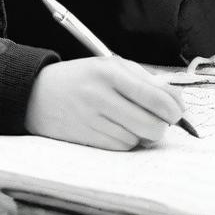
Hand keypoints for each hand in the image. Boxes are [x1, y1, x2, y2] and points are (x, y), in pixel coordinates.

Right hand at [24, 57, 185, 149]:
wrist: (37, 93)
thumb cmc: (83, 78)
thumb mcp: (111, 66)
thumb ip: (145, 80)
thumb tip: (177, 103)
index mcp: (111, 72)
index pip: (157, 98)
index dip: (175, 109)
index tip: (177, 111)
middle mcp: (100, 96)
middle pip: (152, 125)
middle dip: (161, 125)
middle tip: (157, 119)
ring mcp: (91, 120)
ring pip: (138, 140)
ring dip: (141, 134)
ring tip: (129, 119)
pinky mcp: (85, 140)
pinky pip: (121, 148)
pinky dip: (125, 142)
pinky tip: (115, 128)